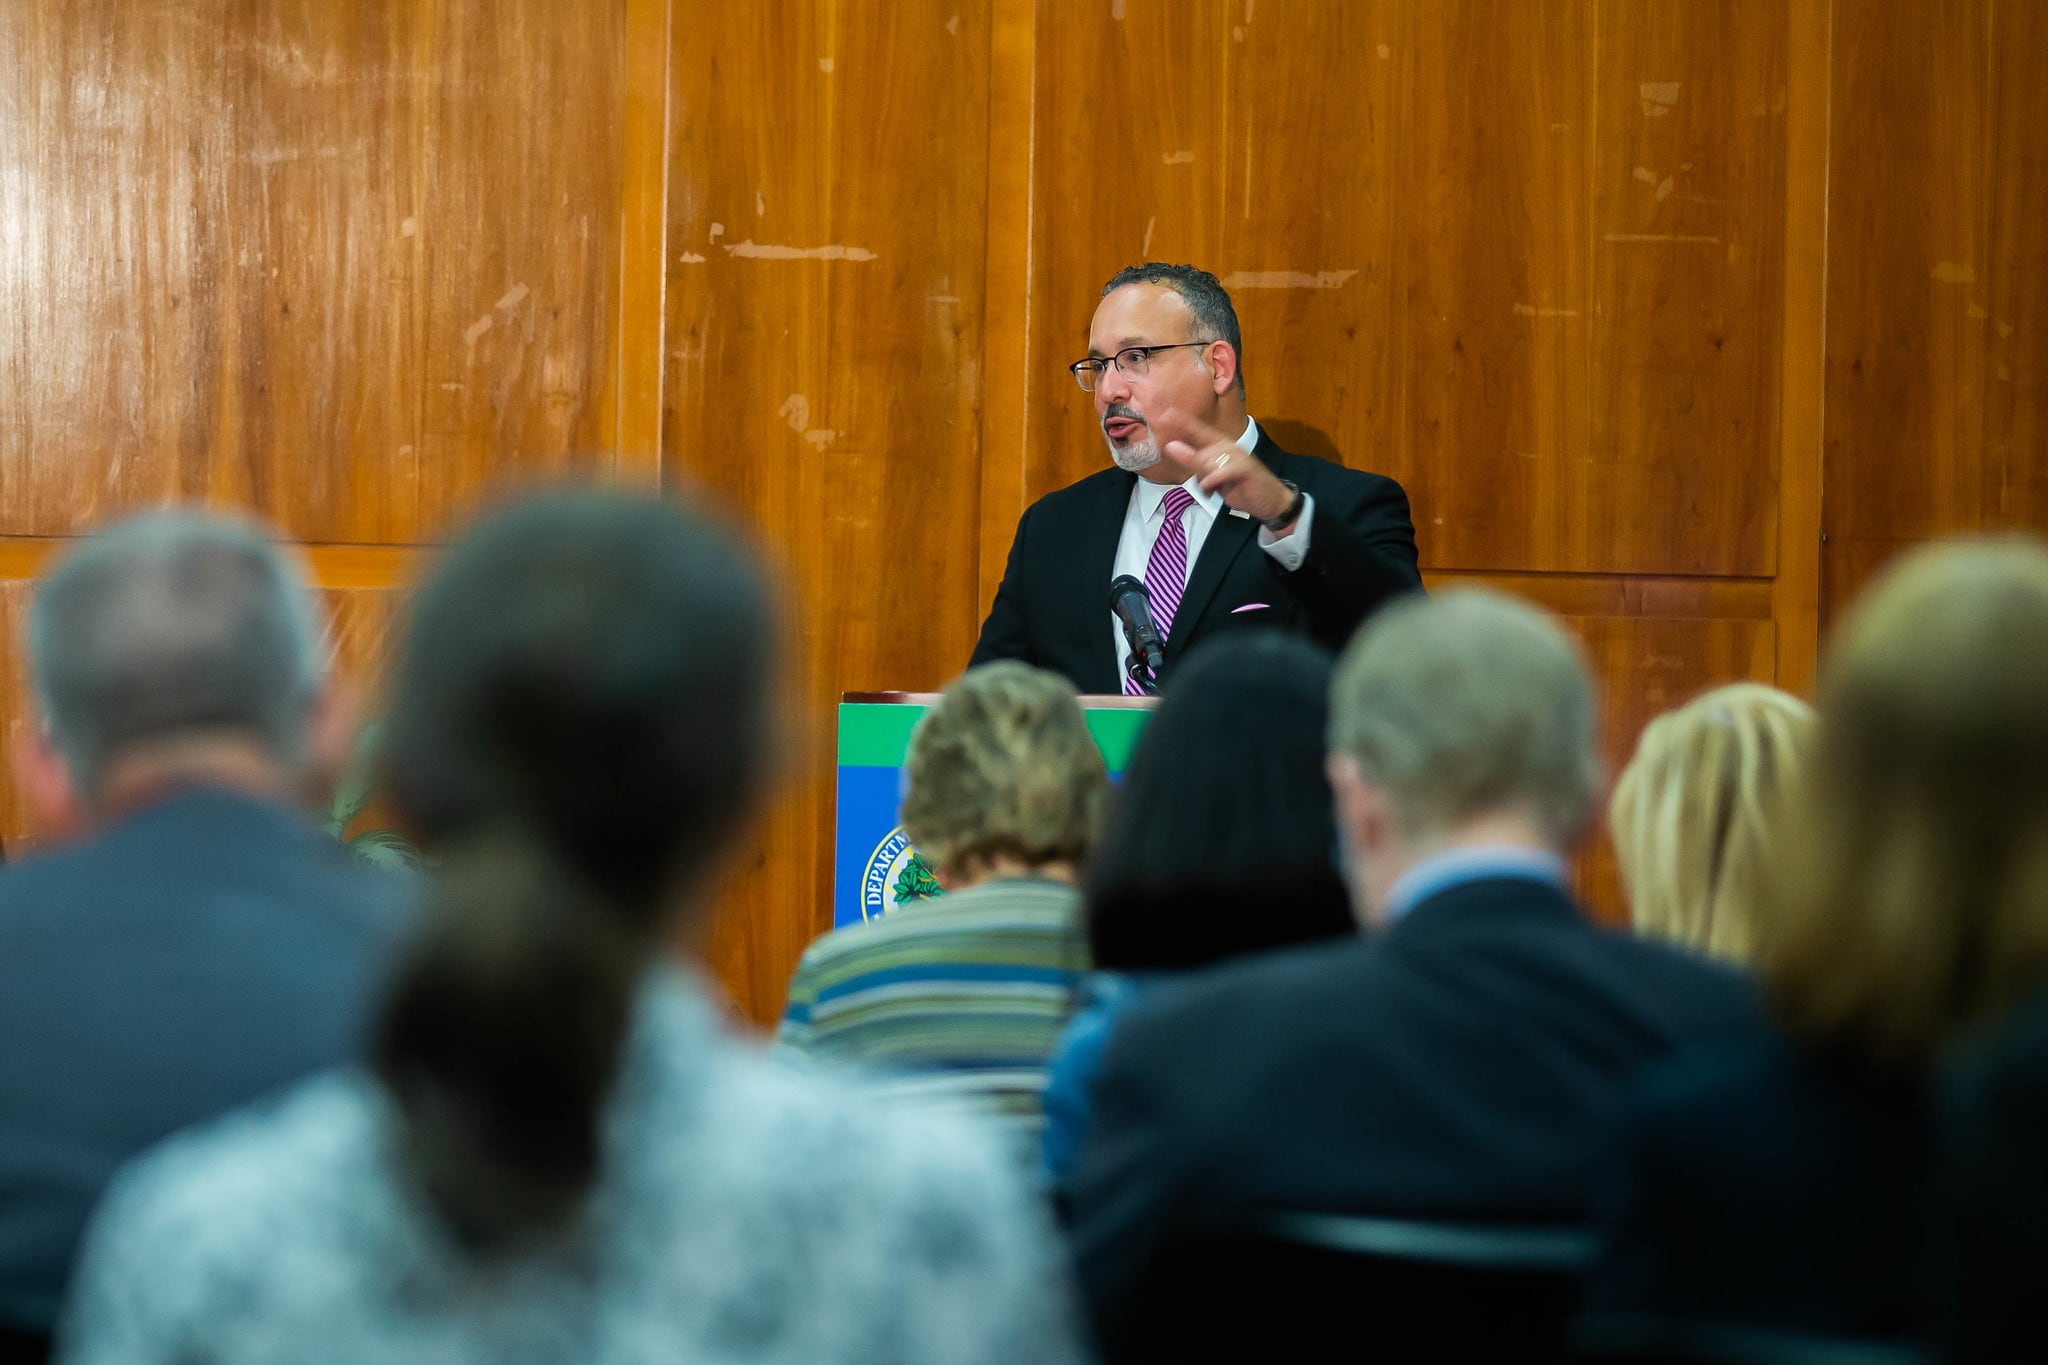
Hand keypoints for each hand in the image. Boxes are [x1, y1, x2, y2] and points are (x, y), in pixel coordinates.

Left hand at [1159, 428, 1296, 525]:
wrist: (1270, 501)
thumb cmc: (1241, 488)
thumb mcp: (1213, 479)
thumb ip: (1194, 463)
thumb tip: (1170, 446)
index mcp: (1221, 446)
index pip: (1199, 430)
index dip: (1183, 421)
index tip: (1167, 412)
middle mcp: (1229, 446)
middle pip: (1200, 454)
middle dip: (1199, 476)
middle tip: (1208, 489)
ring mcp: (1238, 455)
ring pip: (1207, 463)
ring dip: (1206, 483)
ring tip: (1215, 492)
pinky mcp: (1244, 467)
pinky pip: (1218, 472)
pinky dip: (1211, 483)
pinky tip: (1213, 491)